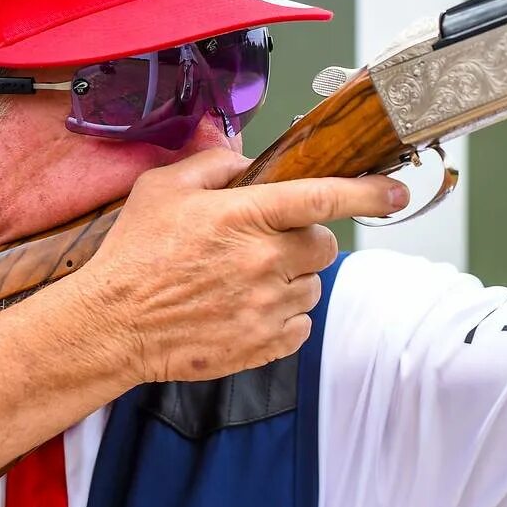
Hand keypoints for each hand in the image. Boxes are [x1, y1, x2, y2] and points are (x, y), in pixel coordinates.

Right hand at [69, 148, 407, 382]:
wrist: (111, 324)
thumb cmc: (134, 253)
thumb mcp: (164, 187)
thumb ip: (215, 164)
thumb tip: (251, 162)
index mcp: (245, 215)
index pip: (324, 198)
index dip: (368, 193)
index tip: (395, 191)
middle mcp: (264, 261)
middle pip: (325, 246)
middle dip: (306, 240)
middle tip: (268, 242)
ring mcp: (266, 307)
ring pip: (313, 287)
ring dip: (293, 279)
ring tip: (246, 279)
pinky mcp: (262, 344)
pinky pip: (300, 326)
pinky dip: (284, 316)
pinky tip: (247, 308)